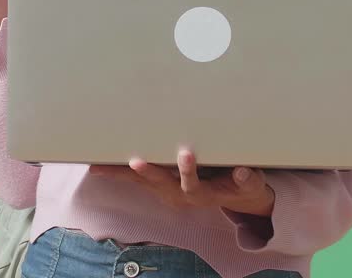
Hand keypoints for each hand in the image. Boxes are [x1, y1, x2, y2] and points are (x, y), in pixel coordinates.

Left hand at [88, 148, 275, 215]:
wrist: (237, 198)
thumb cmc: (243, 185)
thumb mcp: (251, 183)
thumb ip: (247, 179)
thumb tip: (241, 172)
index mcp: (202, 193)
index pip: (192, 183)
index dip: (188, 170)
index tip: (186, 154)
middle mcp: (181, 195)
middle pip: (160, 184)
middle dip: (146, 172)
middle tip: (135, 161)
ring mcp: (168, 192)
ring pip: (142, 183)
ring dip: (121, 175)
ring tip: (100, 167)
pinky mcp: (160, 187)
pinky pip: (137, 181)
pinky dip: (119, 173)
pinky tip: (101, 166)